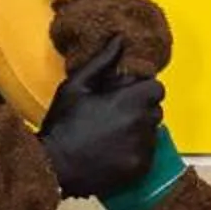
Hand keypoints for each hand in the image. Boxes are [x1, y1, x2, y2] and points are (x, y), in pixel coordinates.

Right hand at [36, 36, 164, 199]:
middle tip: (117, 113)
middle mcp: (142, 125)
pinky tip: (114, 151)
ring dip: (139, 130)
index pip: (156, 88)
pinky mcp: (140, 170)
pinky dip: (136, 152)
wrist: (54, 167)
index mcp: (130, 101)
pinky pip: (148, 154)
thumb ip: (103, 61)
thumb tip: (120, 39)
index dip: (142, 89)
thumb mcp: (77, 85)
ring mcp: (143, 150)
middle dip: (141, 108)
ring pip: (152, 133)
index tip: (125, 94)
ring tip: (113, 134)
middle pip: (155, 110)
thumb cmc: (63, 123)